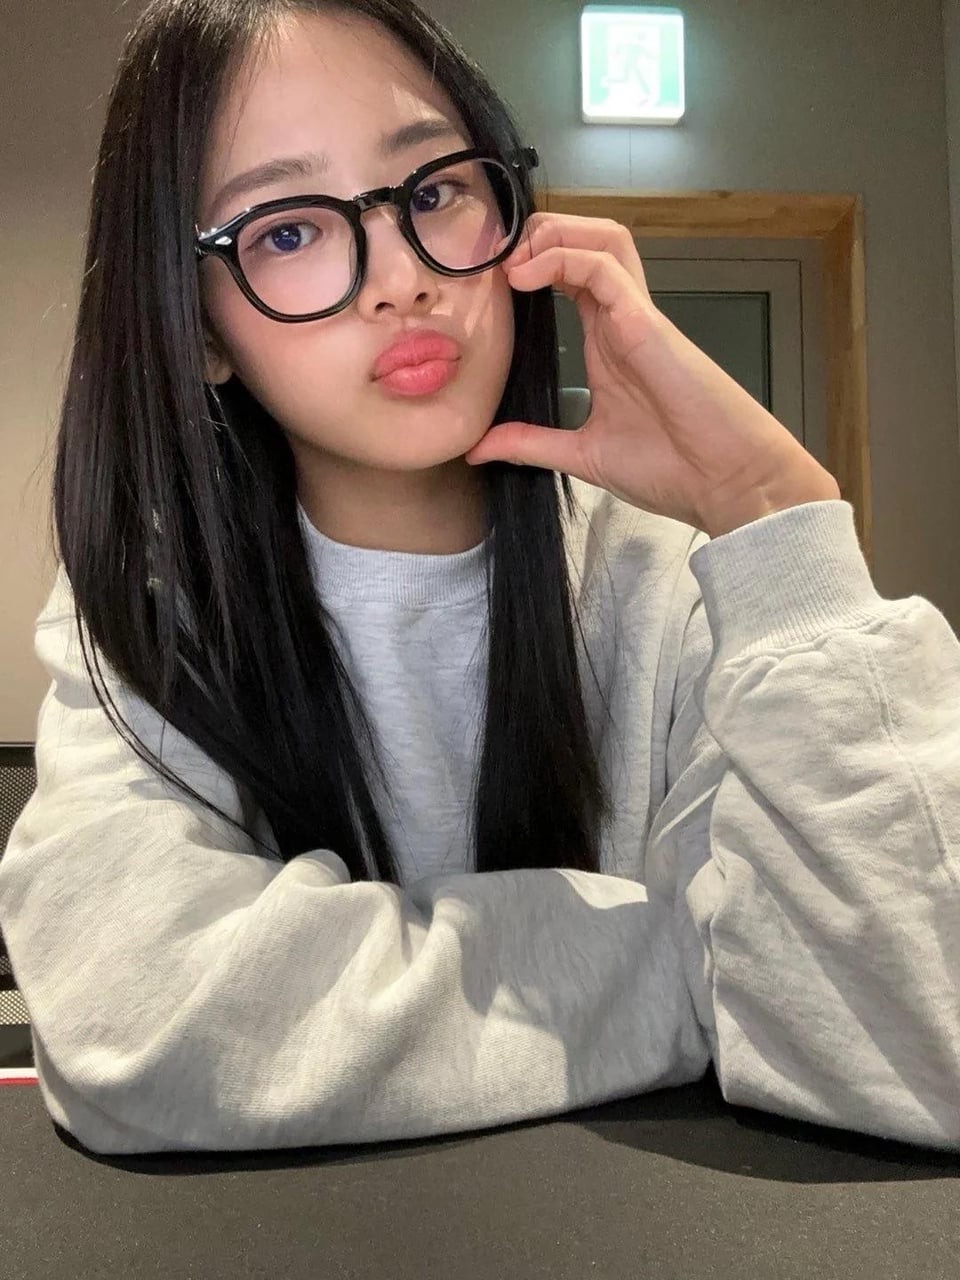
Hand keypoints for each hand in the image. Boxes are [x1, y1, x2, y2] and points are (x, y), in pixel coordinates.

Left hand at [465, 212, 840, 536]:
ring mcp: (636, 316)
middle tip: (496, 262)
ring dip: (554, 234)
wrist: (723, 484)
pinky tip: (526, 275)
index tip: (488, 285)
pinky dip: (562, 258)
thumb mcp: (582, 455)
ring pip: (603, 238)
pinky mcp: (645, 322)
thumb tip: (478, 449)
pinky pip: (604, 267)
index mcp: (607, 343)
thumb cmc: (671, 468)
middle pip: (587, 242)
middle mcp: (620, 320)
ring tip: (513, 261)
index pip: (570, 277)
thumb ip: (531, 444)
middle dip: (539, 235)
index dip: (530, 265)